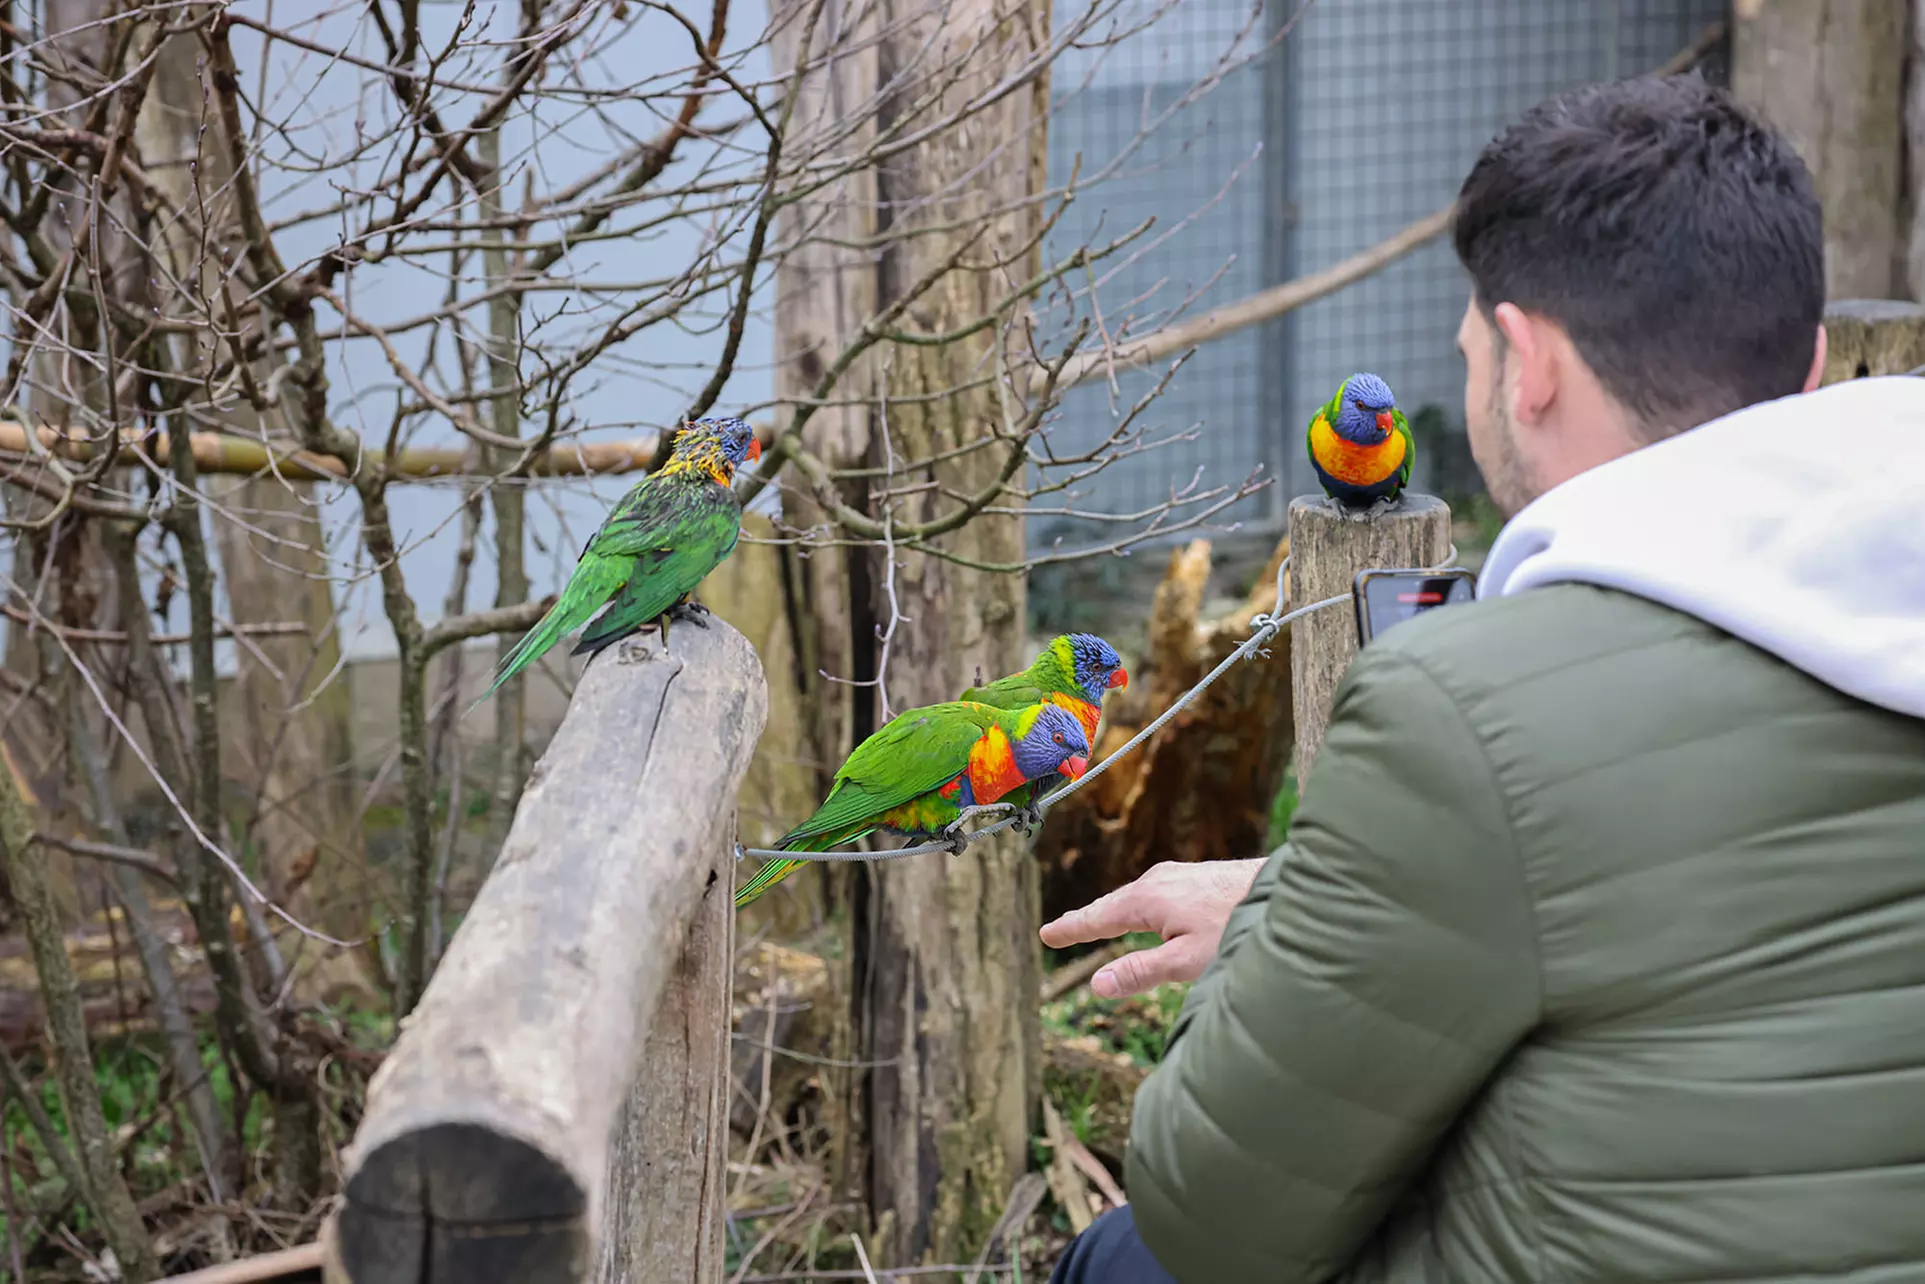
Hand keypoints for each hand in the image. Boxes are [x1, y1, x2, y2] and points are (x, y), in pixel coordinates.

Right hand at [1040, 858, 1264, 998]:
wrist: (1286, 890)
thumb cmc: (1239, 926)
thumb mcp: (1187, 961)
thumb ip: (1141, 972)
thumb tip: (1097, 985)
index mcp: (1147, 900)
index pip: (1098, 918)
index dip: (1072, 929)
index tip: (1046, 935)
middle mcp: (1158, 881)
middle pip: (1113, 904)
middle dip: (1088, 919)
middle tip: (1062, 931)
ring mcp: (1180, 875)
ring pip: (1136, 897)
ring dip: (1115, 911)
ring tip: (1099, 923)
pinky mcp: (1199, 876)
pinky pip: (1156, 893)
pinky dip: (1139, 906)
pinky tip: (1152, 914)